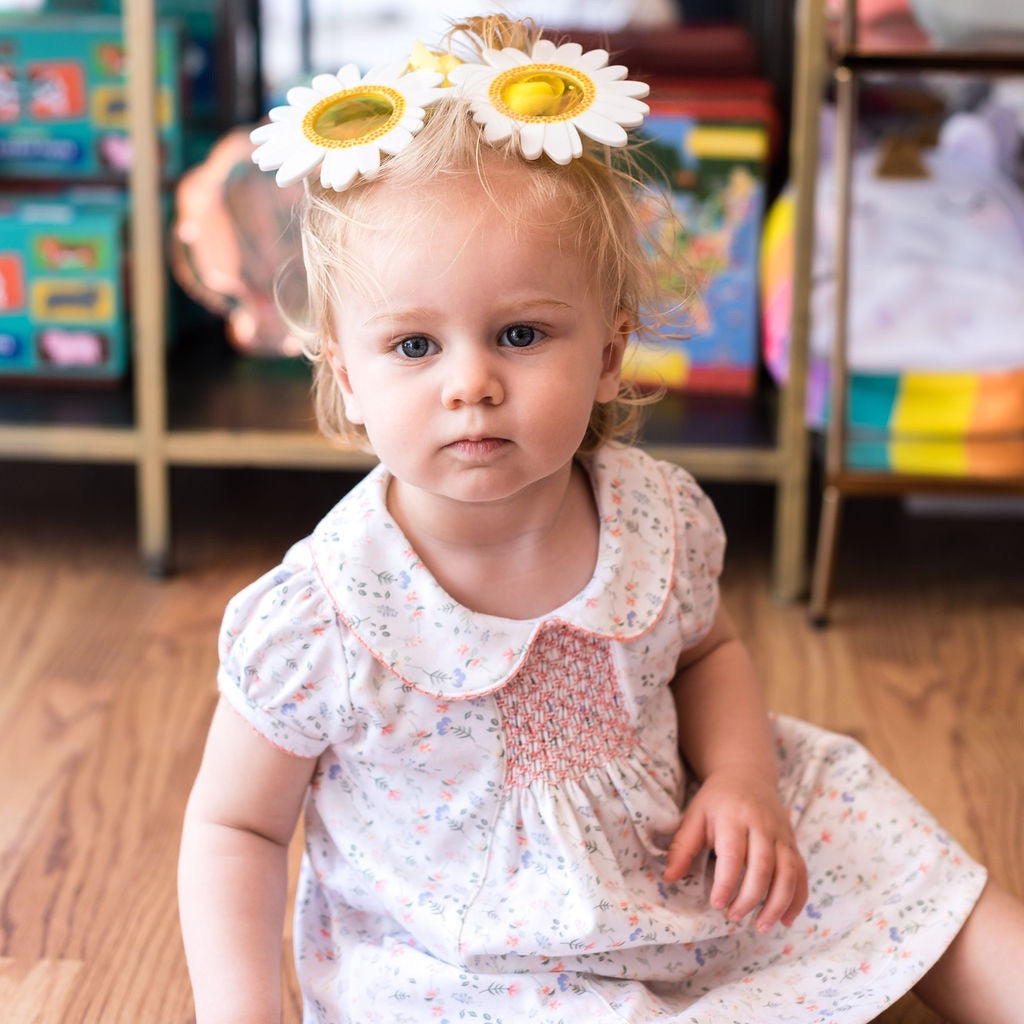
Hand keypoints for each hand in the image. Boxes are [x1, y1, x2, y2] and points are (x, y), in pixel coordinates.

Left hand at [664, 768, 807, 932]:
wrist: (747, 775)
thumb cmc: (716, 800)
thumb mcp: (695, 815)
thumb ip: (683, 847)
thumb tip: (669, 878)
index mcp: (734, 817)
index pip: (734, 855)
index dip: (727, 883)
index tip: (716, 904)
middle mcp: (762, 825)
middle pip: (764, 866)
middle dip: (750, 898)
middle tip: (733, 917)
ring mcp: (782, 834)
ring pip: (788, 873)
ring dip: (777, 904)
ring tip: (761, 926)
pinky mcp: (793, 843)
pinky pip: (802, 874)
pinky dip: (797, 899)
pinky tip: (786, 919)